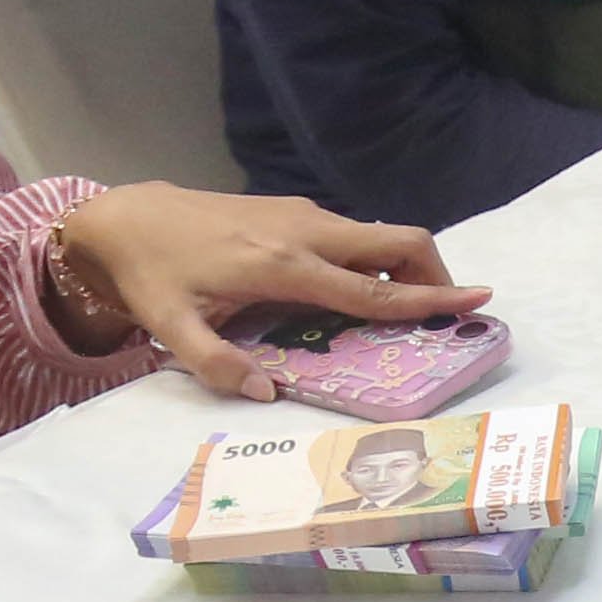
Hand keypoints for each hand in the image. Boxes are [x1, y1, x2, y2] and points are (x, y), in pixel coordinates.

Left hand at [45, 187, 484, 401]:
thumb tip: (268, 392)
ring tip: (402, 311)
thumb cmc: (150, 275)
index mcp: (282, 265)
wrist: (124, 218)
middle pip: (397, 240)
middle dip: (433, 273)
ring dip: (404, 266)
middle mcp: (303, 232)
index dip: (428, 298)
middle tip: (445, 312)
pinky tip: (354, 291)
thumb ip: (218, 365)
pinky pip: (352, 233)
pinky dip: (373, 258)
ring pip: (378, 233)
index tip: (477, 301)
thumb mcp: (171, 328)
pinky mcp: (293, 209)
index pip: (372, 287)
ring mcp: (301, 214)